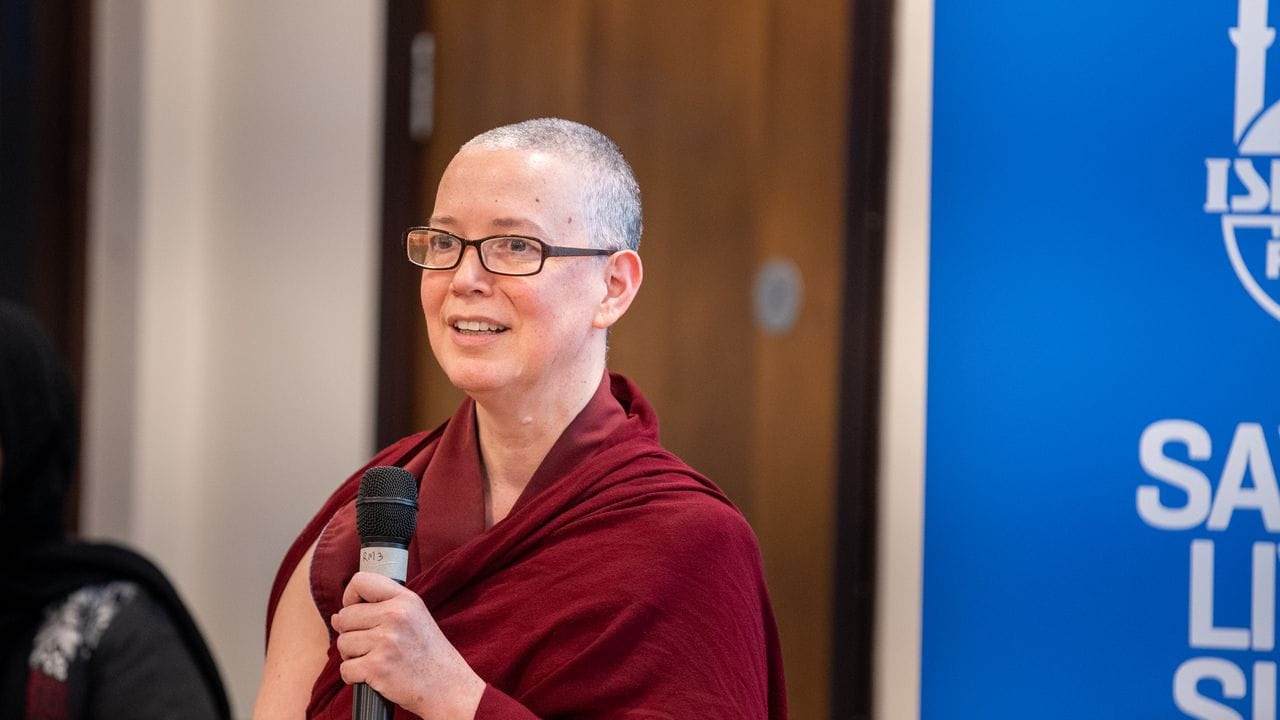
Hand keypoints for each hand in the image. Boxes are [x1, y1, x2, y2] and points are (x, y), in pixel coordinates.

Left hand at [332, 572, 485, 719]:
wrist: (446, 686)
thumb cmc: (428, 654)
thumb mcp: (414, 618)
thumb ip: (378, 610)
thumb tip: (336, 617)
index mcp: (405, 600)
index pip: (361, 581)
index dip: (350, 597)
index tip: (356, 610)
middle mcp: (395, 616)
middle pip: (345, 616)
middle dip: (351, 633)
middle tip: (372, 644)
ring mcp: (386, 642)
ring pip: (343, 643)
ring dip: (352, 656)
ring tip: (375, 659)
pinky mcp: (377, 667)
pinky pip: (345, 668)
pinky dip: (353, 676)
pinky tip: (372, 675)